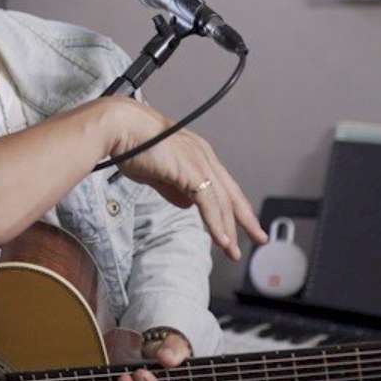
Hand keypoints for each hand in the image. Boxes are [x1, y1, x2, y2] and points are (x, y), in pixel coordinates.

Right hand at [106, 98, 265, 259]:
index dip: (233, 207)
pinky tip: (221, 241)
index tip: (240, 224)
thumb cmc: (132, 144)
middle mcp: (204, 156)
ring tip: (232, 251)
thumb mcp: (157, 173)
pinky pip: (209, 204)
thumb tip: (187, 205)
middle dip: (245, 220)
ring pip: (222, 203)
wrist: (121, 128)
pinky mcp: (191, 172)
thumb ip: (173, 189)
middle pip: (231, 194)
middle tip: (258, 238)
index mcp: (197, 154)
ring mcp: (200, 163)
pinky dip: (216, 225)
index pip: (222, 185)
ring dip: (229, 230)